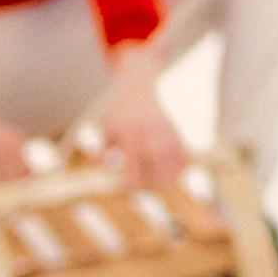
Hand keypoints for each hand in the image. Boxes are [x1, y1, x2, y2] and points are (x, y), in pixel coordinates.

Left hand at [103, 44, 191, 192]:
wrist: (138, 87)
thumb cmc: (119, 113)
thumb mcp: (107, 128)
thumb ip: (101, 150)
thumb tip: (94, 168)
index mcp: (129, 132)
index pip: (134, 161)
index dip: (135, 179)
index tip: (131, 188)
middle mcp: (148, 131)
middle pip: (155, 162)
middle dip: (152, 180)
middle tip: (146, 188)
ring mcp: (163, 130)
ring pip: (172, 159)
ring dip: (168, 176)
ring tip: (161, 184)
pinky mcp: (174, 130)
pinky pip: (183, 151)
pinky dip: (183, 165)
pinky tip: (177, 173)